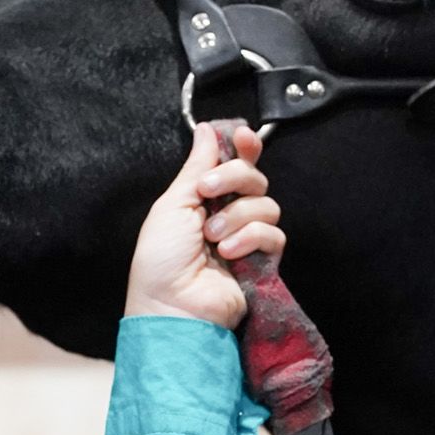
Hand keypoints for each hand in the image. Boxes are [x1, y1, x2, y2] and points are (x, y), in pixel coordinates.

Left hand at [124, 122, 284, 329]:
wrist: (171, 305)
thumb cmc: (161, 259)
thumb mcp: (172, 204)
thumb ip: (196, 167)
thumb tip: (207, 130)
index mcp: (204, 199)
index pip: (234, 163)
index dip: (243, 147)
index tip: (242, 136)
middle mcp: (228, 214)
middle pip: (254, 177)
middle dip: (234, 177)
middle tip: (208, 193)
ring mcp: (247, 237)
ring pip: (266, 204)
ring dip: (236, 216)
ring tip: (212, 239)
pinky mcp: (262, 260)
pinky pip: (273, 234)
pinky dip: (250, 238)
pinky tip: (228, 254)